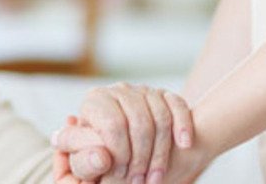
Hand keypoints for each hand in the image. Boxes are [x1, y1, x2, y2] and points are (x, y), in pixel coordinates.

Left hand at [53, 83, 193, 183]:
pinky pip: (177, 105)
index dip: (119, 153)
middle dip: (142, 157)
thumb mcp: (81, 160)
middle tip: (139, 181)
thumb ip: (84, 161)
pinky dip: (182, 125)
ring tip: (155, 178)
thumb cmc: (93, 154)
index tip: (120, 174)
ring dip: (161, 153)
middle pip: (140, 122)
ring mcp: (143, 91)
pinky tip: (184, 145)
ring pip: (160, 117)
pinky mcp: (163, 95)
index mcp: (95, 102)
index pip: (114, 125)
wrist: (113, 146)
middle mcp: (119, 91)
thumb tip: (102, 158)